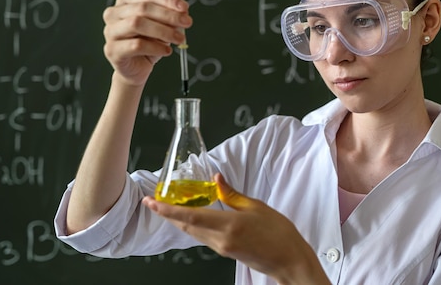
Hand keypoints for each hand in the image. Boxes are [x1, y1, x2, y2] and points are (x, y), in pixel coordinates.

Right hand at [102, 0, 190, 85]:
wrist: (136, 69)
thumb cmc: (148, 45)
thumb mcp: (162, 28)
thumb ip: (169, 19)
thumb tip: (183, 14)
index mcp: (125, 2)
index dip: (168, 0)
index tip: (185, 8)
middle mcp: (113, 14)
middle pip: (143, 8)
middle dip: (168, 15)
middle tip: (187, 23)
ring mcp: (110, 32)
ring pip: (137, 24)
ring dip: (163, 31)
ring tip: (179, 39)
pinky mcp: (112, 50)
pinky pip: (136, 45)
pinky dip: (156, 47)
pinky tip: (167, 50)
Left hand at [142, 174, 330, 284]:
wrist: (288, 259)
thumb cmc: (279, 233)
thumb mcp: (257, 207)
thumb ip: (232, 194)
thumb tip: (216, 179)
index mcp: (229, 225)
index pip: (190, 217)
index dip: (167, 210)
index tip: (151, 202)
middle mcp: (221, 239)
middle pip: (185, 226)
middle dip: (166, 215)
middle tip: (152, 202)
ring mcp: (222, 247)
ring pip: (192, 232)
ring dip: (177, 220)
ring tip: (167, 207)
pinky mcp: (225, 251)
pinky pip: (202, 237)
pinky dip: (192, 225)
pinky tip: (192, 217)